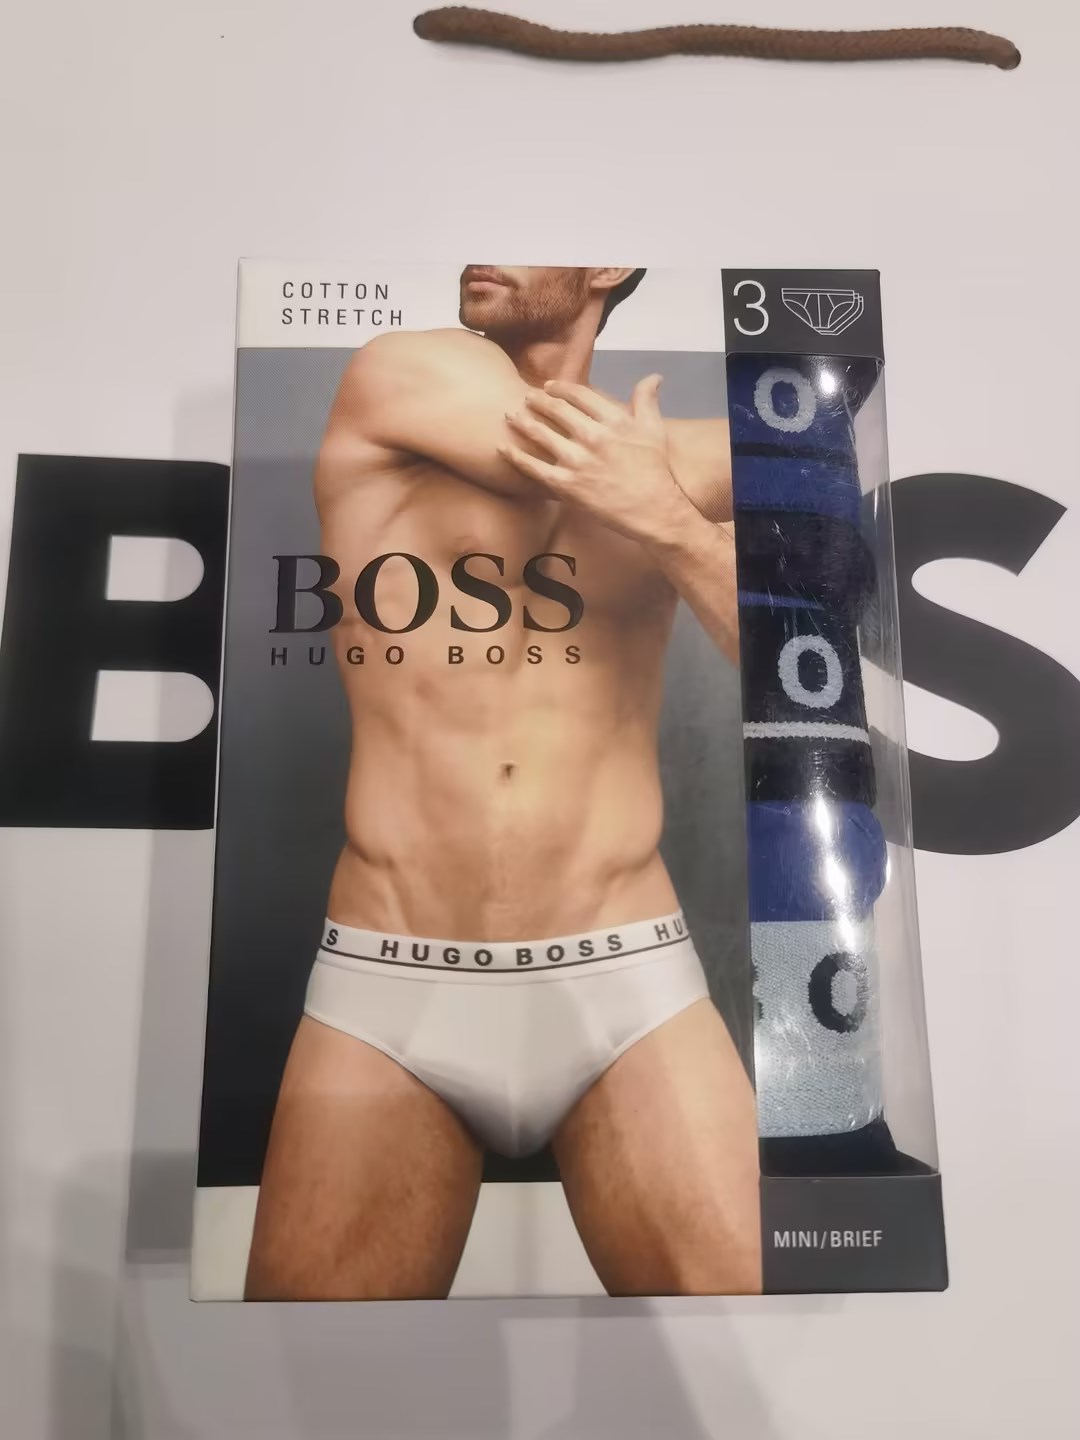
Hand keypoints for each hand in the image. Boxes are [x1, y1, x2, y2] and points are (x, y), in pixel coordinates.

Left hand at [498, 375, 692, 544]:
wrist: (653, 510)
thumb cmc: (655, 471)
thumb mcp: (654, 430)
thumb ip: (647, 400)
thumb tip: (654, 377)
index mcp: (613, 419)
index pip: (579, 394)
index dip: (560, 388)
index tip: (549, 387)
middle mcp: (593, 436)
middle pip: (556, 410)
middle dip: (536, 401)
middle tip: (525, 398)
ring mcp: (578, 461)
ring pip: (540, 434)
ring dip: (521, 422)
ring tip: (509, 416)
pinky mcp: (566, 485)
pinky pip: (533, 468)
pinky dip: (515, 456)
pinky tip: (502, 448)